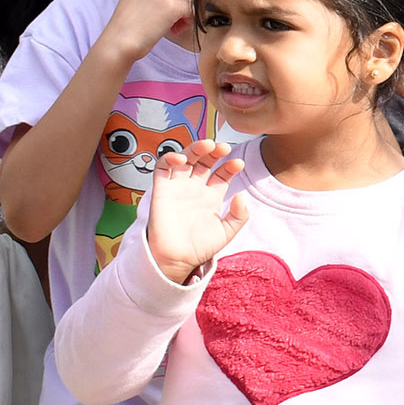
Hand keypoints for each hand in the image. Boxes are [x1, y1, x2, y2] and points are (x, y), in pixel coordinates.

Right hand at [138, 146, 249, 283]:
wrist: (176, 259)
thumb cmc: (199, 248)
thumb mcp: (226, 233)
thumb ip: (239, 216)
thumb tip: (242, 196)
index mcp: (211, 197)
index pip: (221, 173)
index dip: (230, 166)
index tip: (238, 163)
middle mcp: (195, 189)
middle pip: (205, 161)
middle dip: (214, 151)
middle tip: (224, 147)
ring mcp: (178, 187)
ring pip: (186, 159)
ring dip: (196, 148)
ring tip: (208, 145)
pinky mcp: (161, 189)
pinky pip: (163, 168)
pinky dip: (170, 158)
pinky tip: (182, 158)